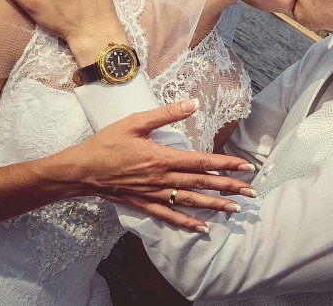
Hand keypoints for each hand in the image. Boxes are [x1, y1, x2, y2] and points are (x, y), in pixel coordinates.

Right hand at [69, 100, 255, 230]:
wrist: (81, 170)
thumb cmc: (107, 143)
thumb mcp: (135, 122)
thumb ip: (166, 113)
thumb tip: (193, 103)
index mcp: (162, 157)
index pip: (201, 161)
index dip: (225, 164)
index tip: (245, 167)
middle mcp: (161, 179)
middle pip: (201, 183)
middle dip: (228, 187)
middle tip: (251, 191)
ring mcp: (153, 194)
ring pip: (190, 201)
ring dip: (214, 205)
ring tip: (235, 209)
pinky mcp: (144, 204)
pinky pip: (170, 216)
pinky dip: (188, 223)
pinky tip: (203, 228)